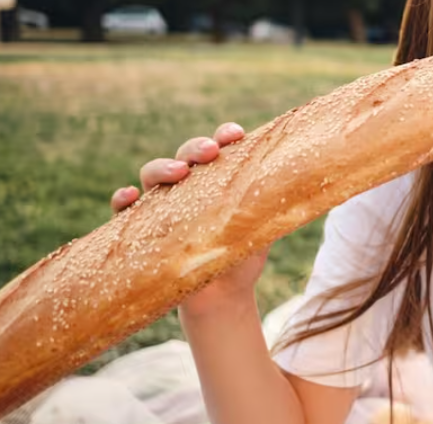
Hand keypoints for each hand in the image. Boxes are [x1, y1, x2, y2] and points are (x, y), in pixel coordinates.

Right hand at [110, 122, 268, 312]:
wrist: (222, 296)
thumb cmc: (243, 255)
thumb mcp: (263, 228)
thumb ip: (274, 205)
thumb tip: (309, 182)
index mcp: (219, 177)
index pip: (220, 146)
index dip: (225, 135)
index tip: (236, 135)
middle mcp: (189, 184)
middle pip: (186, 154)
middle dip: (196, 147)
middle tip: (210, 152)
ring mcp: (164, 204)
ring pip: (153, 174)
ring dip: (162, 167)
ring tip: (179, 173)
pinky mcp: (144, 228)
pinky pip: (125, 210)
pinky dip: (122, 199)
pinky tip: (129, 196)